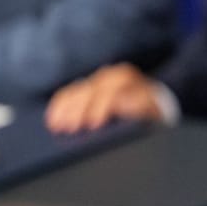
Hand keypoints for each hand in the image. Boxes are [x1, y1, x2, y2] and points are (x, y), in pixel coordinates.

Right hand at [44, 63, 163, 132]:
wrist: (153, 102)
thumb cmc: (150, 111)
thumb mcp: (151, 111)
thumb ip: (138, 106)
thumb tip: (120, 102)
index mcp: (126, 79)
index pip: (109, 92)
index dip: (100, 108)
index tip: (93, 125)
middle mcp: (110, 76)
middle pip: (88, 92)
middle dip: (78, 112)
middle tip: (69, 130)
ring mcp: (96, 79)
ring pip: (76, 92)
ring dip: (65, 110)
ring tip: (56, 127)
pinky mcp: (87, 85)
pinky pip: (69, 93)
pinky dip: (60, 106)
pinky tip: (53, 119)